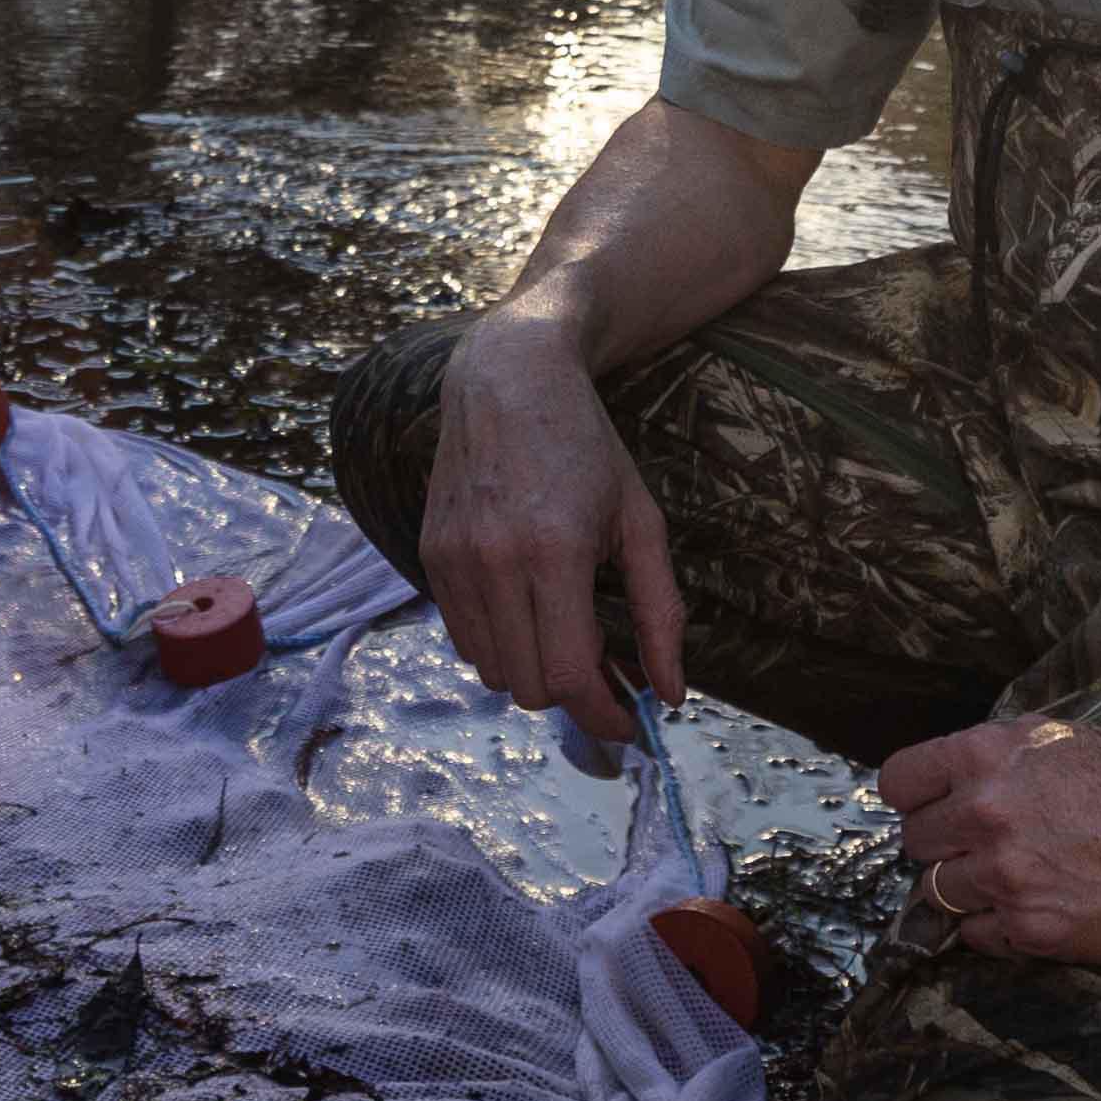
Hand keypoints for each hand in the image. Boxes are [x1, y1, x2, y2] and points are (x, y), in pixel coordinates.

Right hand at [415, 311, 686, 748]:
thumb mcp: (642, 522)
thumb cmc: (587, 446)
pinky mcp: (430, 553)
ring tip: (567, 636)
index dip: (603, 716)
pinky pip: (462, 637)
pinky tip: (528, 610)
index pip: (570, 676)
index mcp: (555, 551)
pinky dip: (499, 644)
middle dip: (575, 695)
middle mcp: (494, 560)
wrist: (508, 377)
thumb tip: (670, 695)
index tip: (631, 724)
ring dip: (534, 671)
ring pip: (492, 670)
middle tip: (609, 673)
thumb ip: (661, 613)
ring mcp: (454, 558)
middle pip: (530, 685)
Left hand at [870, 717, 1100, 966]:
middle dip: (942, 847)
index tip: (931, 809)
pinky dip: (995, 928)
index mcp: (986, 757)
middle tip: (980, 851)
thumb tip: (951, 780)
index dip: (915, 798)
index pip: (899, 783)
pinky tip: (1030, 912)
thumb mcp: (1056, 741)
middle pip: (915, 842)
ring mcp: (1005, 876)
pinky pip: (978, 936)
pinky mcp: (1032, 928)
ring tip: (1009, 884)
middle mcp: (985, 815)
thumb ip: (995, 757)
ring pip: (938, 894)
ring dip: (966, 891)